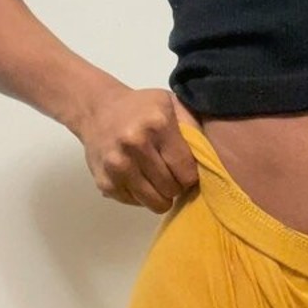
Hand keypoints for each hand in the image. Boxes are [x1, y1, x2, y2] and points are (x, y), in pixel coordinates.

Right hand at [80, 87, 199, 212]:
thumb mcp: (171, 104)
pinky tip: (138, 177)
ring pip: (155, 202)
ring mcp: (117, 166)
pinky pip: (135, 203)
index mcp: (157, 125)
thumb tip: (211, 160)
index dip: (190, 174)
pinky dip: (141, 196)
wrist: (97, 109)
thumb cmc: (142, 108)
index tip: (186, 168)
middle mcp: (134, 145)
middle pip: (171, 188)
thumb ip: (193, 127)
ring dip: (161, 195)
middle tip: (171, 172)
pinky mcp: (105, 182)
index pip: (186, 171)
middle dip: (176, 185)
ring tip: (157, 179)